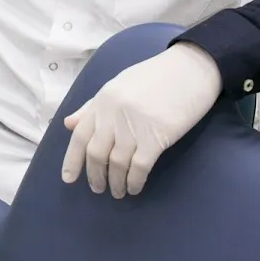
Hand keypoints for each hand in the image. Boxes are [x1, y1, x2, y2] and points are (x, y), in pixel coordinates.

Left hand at [61, 42, 221, 198]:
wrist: (190, 68)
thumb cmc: (155, 77)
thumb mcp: (118, 86)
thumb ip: (93, 107)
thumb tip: (68, 124)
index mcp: (102, 100)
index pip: (80, 136)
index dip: (72, 160)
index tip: (68, 178)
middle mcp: (113, 114)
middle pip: (96, 153)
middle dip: (95, 176)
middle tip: (98, 189)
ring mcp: (134, 126)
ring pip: (117, 163)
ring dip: (115, 182)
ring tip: (117, 192)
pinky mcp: (156, 137)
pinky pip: (139, 167)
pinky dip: (134, 181)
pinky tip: (134, 188)